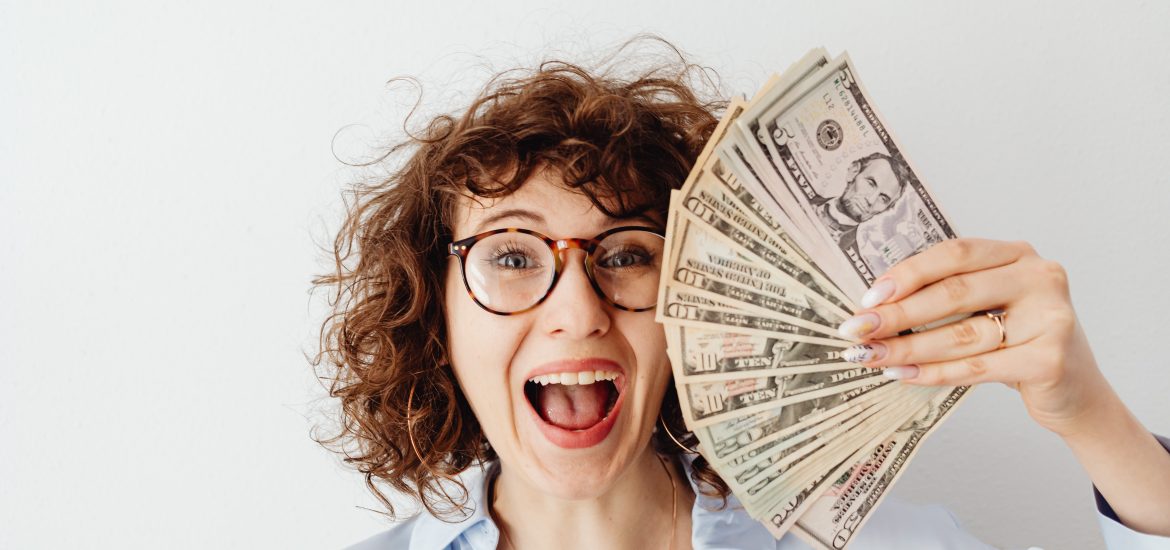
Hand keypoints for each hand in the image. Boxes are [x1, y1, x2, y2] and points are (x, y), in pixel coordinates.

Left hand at [837, 238, 1111, 436]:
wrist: (1075, 393)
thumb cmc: (1019, 343)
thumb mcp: (989, 307)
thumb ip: (947, 295)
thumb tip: (874, 306)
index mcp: (1018, 254)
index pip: (953, 254)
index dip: (907, 274)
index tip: (867, 297)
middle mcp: (1039, 277)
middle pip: (953, 293)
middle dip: (897, 314)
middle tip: (855, 330)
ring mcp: (1050, 317)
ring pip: (961, 334)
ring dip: (907, 347)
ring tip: (869, 356)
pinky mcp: (1049, 359)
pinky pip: (976, 367)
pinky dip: (933, 372)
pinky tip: (902, 374)